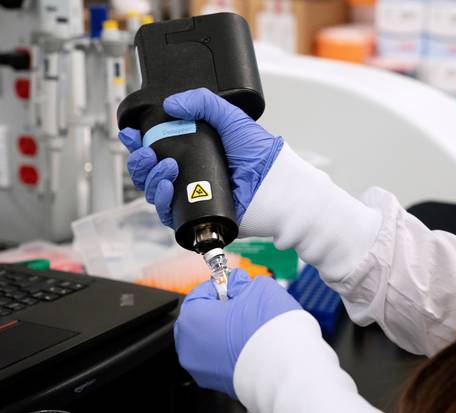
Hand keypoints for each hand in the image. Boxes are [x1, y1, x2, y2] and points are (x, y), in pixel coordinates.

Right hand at [118, 88, 282, 226]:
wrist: (276, 184)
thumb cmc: (260, 155)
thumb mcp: (231, 117)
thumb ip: (203, 102)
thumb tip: (171, 104)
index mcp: (193, 151)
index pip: (157, 147)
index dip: (139, 141)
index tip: (130, 133)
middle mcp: (189, 174)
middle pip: (148, 171)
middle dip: (140, 161)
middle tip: (148, 153)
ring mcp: (191, 196)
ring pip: (153, 192)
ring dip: (150, 179)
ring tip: (166, 168)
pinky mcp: (195, 216)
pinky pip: (167, 213)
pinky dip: (161, 200)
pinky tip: (166, 188)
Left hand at [174, 269, 300, 398]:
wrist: (286, 371)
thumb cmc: (269, 330)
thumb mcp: (258, 287)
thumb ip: (240, 282)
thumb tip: (236, 283)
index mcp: (192, 318)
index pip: (201, 292)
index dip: (222, 286)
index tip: (236, 287)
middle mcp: (189, 346)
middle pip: (202, 318)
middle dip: (222, 310)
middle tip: (247, 306)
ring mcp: (201, 369)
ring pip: (211, 341)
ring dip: (227, 331)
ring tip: (252, 328)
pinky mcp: (217, 384)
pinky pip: (220, 359)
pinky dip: (233, 351)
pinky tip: (253, 346)